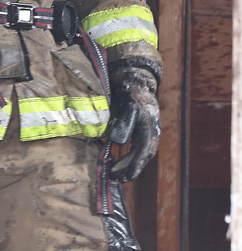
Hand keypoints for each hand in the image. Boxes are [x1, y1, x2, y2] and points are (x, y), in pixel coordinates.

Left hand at [108, 67, 160, 181]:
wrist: (136, 85)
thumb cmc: (131, 96)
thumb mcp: (127, 106)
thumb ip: (124, 123)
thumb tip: (118, 143)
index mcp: (149, 129)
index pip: (143, 151)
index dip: (135, 165)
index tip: (129, 178)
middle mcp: (151, 135)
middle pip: (142, 157)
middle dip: (129, 170)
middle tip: (114, 179)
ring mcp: (148, 136)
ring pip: (139, 156)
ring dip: (127, 166)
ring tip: (113, 175)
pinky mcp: (142, 135)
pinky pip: (136, 152)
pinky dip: (127, 160)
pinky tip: (116, 164)